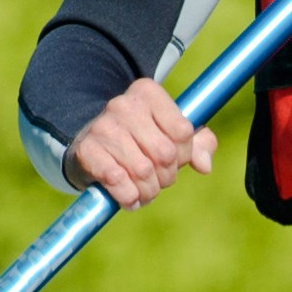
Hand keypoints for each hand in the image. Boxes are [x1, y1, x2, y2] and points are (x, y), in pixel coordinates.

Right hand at [67, 78, 211, 207]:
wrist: (90, 144)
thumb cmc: (140, 139)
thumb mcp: (172, 133)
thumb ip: (199, 144)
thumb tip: (204, 165)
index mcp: (148, 93)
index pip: (182, 131)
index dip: (184, 155)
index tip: (175, 160)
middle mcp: (123, 104)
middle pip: (165, 153)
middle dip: (168, 176)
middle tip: (160, 180)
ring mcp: (102, 126)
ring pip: (143, 171)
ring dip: (149, 191)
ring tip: (146, 192)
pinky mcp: (87, 149)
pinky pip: (118, 180)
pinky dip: (129, 196)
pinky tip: (129, 197)